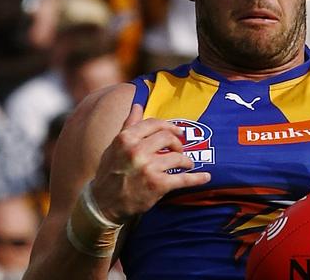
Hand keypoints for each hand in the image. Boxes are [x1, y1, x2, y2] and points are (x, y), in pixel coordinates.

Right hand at [90, 104, 210, 222]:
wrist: (102, 204)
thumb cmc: (110, 172)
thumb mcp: (115, 146)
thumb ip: (129, 125)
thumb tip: (138, 105)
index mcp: (126, 138)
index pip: (154, 124)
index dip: (169, 126)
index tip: (177, 132)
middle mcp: (136, 151)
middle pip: (167, 137)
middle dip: (177, 143)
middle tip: (179, 149)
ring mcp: (148, 168)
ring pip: (177, 157)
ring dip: (186, 160)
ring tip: (187, 164)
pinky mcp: (157, 185)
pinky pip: (183, 179)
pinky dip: (197, 178)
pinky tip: (206, 177)